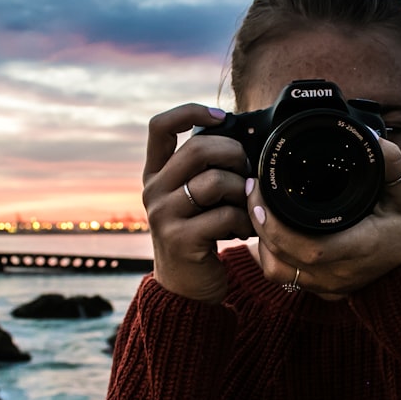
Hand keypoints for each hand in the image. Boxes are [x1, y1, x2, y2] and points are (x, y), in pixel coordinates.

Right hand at [143, 104, 255, 302]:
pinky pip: (223, 216)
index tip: (221, 116)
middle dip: (233, 154)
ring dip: (241, 191)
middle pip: (196, 150)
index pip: (160, 127)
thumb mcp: (195, 198)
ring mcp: (163, 215)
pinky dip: (243, 221)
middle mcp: (153, 190)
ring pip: (213, 182)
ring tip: (247, 206)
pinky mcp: (179, 239)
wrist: (186, 288)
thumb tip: (245, 142)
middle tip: (247, 170)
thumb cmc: (201, 236)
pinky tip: (244, 230)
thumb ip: (206, 170)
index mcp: (156, 173)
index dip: (190, 111)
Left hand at [245, 138, 400, 299]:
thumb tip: (370, 138)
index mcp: (360, 248)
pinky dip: (270, 255)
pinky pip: (283, 278)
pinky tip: (267, 232)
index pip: (310, 249)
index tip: (261, 194)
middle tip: (252, 190)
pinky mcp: (321, 291)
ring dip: (262, 241)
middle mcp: (340, 274)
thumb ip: (391, 164)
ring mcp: (329, 287)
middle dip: (260, 224)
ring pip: (277, 272)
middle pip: (283, 259)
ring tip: (258, 210)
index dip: (278, 227)